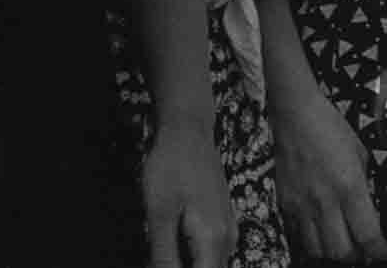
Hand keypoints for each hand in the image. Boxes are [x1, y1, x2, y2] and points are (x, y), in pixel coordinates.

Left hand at [143, 121, 236, 267]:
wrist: (188, 131)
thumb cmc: (170, 168)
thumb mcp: (158, 214)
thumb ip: (164, 254)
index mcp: (213, 239)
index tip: (162, 263)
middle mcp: (227, 237)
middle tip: (160, 254)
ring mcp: (228, 227)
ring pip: (212, 264)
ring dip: (189, 263)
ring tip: (163, 252)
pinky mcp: (223, 219)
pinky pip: (213, 252)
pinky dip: (195, 257)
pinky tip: (174, 247)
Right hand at [271, 89, 386, 263]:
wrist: (295, 116)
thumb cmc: (333, 129)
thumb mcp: (360, 155)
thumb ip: (363, 186)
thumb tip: (367, 210)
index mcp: (350, 186)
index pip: (367, 234)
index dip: (378, 251)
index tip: (384, 254)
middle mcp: (325, 202)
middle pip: (341, 252)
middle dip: (356, 257)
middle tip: (363, 252)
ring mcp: (301, 206)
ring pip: (317, 251)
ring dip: (332, 254)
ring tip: (342, 247)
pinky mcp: (284, 205)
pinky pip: (297, 237)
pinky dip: (311, 244)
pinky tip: (320, 238)